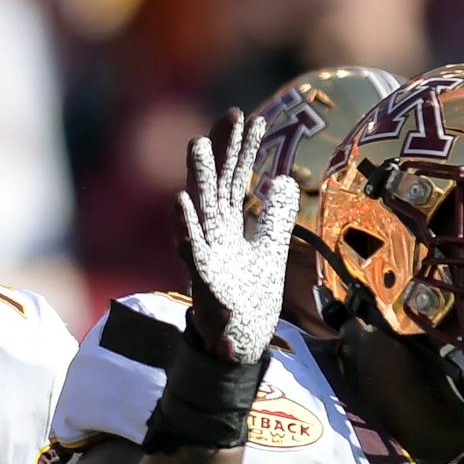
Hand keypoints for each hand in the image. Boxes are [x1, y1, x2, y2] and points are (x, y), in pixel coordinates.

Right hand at [177, 110, 295, 364]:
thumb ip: (274, 218)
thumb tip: (284, 181)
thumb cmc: (247, 301)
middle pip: (215, 185)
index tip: (252, 119)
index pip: (234, 181)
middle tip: (228, 116)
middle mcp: (212, 236)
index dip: (243, 151)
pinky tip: (180, 203)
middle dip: (220, 151)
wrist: (237, 347)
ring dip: (197, 178)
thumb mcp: (268, 253)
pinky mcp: (202, 283)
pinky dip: (184, 228)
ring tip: (196, 145)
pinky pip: (191, 253)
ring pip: (199, 212)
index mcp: (227, 228)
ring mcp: (205, 257)